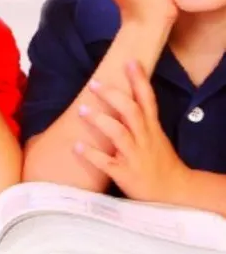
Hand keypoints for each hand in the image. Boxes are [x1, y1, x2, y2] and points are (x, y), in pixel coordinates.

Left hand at [75, 60, 187, 202]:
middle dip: (113, 95)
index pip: (147, 99)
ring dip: (100, 120)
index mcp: (151, 128)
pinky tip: (77, 146)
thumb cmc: (161, 162)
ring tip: (82, 110)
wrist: (175, 192)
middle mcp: (144, 138)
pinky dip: (92, 154)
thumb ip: (141, 119)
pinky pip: (107, 163)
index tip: (130, 61)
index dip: (139, 80)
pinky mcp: (126, 174)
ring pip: (118, 133)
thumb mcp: (156, 136)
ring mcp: (135, 156)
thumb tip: (122, 98)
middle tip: (94, 84)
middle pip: (130, 111)